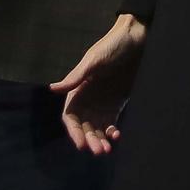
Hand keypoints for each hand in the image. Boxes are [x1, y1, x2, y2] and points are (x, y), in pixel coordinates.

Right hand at [51, 12, 146, 156]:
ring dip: (101, 140)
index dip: (74, 132)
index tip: (81, 144)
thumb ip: (75, 77)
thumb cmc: (113, 45)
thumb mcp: (94, 60)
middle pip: (85, 126)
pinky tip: (117, 136)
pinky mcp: (117, 104)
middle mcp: (89, 98)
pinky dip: (113, 133)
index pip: (71, 117)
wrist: (138, 37)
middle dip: (90, 140)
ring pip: (98, 128)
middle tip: (99, 151)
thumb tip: (52, 89)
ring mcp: (103, 102)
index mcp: (79, 89)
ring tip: (107, 150)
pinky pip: (112, 123)